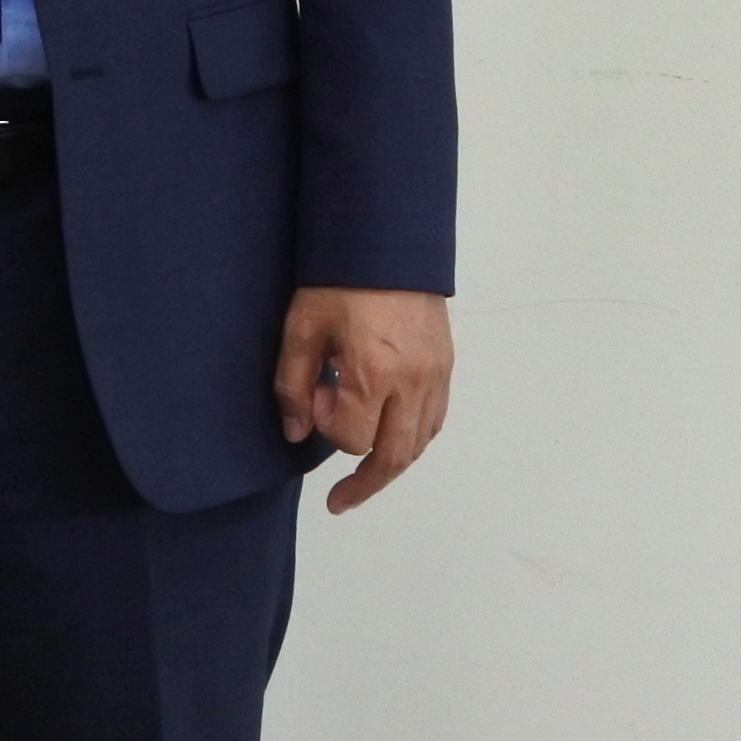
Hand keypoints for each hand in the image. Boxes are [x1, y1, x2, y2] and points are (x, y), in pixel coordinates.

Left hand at [276, 286, 453, 512]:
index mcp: (374, 373)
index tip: (318, 399)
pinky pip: (435, 419)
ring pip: (420, 443)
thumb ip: (294, 385)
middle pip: (394, 457)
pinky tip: (393, 439)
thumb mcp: (302, 327)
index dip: (329, 429)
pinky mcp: (447, 364)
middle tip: (340, 501)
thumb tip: (297, 432)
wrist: (385, 239)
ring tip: (365, 479)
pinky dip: (414, 439)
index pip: (353, 439)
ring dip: (392, 465)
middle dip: (365, 485)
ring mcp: (436, 375)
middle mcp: (413, 382)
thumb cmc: (338, 278)